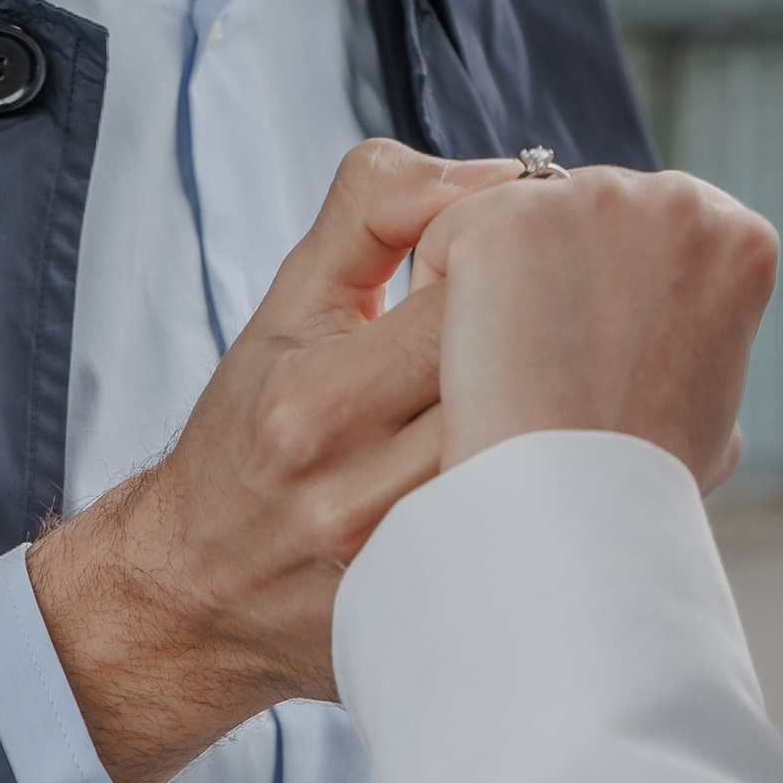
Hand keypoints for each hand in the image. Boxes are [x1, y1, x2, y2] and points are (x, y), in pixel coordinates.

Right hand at [30, 138, 520, 782]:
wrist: (193, 591)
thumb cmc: (250, 433)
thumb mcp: (289, 303)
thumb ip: (377, 210)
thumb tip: (497, 173)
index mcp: (318, 397)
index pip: (473, 299)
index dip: (524, 265)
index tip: (535, 257)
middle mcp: (359, 489)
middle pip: (522, 383)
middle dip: (566, 335)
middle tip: (589, 311)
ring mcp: (407, 562)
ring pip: (546, 459)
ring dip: (581, 406)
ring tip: (580, 379)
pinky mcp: (442, 609)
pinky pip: (540, 529)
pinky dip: (567, 481)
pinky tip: (570, 453)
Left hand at [416, 169, 778, 487]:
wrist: (583, 505)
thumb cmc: (643, 479)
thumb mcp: (715, 413)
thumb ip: (699, 352)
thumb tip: (682, 358)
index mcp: (739, 238)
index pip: (654, 230)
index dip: (613, 293)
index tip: (599, 358)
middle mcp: (674, 198)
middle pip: (583, 212)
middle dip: (553, 274)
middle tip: (541, 364)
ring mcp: (589, 199)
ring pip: (517, 221)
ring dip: (502, 281)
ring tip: (511, 367)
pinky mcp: (504, 217)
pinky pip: (450, 240)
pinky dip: (445, 295)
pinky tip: (469, 358)